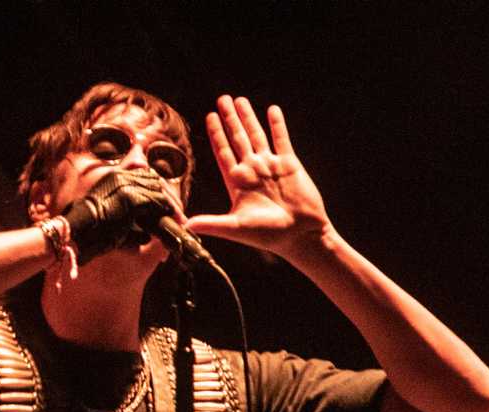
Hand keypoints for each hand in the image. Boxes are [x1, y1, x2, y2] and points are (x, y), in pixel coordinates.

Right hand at [62, 169, 173, 264]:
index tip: (166, 207)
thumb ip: (128, 219)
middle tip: (177, 214)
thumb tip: (147, 235)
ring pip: (157, 190)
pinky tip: (174, 219)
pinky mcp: (130, 198)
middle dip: (165, 197)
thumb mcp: (110, 219)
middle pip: (153, 180)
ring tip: (178, 218)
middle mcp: (119, 176)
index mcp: (112, 177)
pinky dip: (167, 210)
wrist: (76, 233)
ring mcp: (124, 185)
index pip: (144, 177)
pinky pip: (156, 202)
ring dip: (168, 205)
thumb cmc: (89, 232)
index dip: (156, 191)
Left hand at [186, 95, 331, 256]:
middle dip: (229, 119)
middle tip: (222, 99)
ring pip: (257, 135)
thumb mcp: (236, 228)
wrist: (301, 235)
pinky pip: (281, 139)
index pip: (223, 152)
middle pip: (237, 139)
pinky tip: (272, 110)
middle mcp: (252, 171)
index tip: (209, 117)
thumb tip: (187, 225)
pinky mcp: (290, 165)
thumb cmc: (269, 235)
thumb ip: (212, 223)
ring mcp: (271, 166)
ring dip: (248, 118)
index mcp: (238, 183)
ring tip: (240, 100)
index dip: (216, 134)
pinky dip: (277, 124)